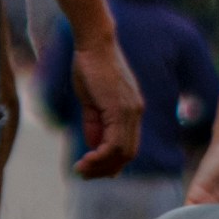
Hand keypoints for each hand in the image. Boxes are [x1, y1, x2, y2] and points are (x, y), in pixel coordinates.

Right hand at [68, 33, 145, 177]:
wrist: (94, 44)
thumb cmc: (90, 67)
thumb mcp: (91, 101)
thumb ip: (95, 123)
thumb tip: (94, 144)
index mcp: (131, 112)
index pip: (127, 147)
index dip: (111, 163)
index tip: (92, 168)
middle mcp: (136, 113)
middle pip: (127, 155)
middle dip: (105, 169)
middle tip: (84, 174)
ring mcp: (130, 111)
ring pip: (122, 152)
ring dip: (101, 166)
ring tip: (82, 169)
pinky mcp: (120, 108)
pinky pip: (115, 142)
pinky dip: (101, 155)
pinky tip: (85, 158)